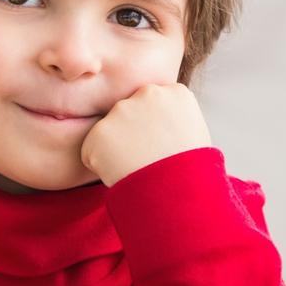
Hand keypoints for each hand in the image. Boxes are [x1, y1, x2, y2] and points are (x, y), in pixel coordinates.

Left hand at [78, 82, 211, 186]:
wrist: (179, 194)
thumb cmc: (191, 172)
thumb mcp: (194, 134)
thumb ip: (172, 118)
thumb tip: (156, 124)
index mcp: (175, 92)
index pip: (153, 103)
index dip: (154, 128)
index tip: (163, 145)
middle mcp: (147, 93)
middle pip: (129, 112)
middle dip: (132, 133)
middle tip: (147, 158)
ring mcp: (122, 110)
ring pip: (109, 130)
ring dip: (116, 148)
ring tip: (137, 167)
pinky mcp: (100, 131)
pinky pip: (91, 150)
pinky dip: (99, 165)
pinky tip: (121, 174)